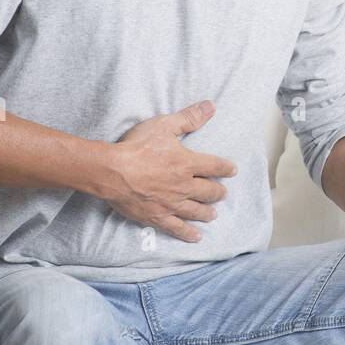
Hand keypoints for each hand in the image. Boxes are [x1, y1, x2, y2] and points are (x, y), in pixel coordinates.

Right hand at [100, 99, 236, 242]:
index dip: (225, 168)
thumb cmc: (136, 146)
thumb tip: (210, 107)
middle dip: (217, 192)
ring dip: (207, 212)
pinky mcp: (157, 216)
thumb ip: (189, 118)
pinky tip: (196, 237)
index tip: (232, 170)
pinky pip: (177, 227)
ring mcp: (171, 203)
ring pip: (196, 211)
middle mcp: (183, 186)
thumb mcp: (164, 125)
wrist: (112, 171)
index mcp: (187, 163)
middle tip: (222, 194)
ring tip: (213, 214)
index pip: (214, 166)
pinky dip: (188, 233)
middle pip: (208, 191)